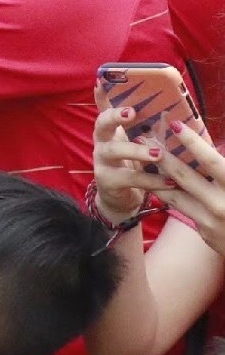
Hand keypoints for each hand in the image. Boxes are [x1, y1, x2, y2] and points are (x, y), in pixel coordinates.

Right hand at [91, 101, 166, 220]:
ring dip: (137, 150)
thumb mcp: (131, 143)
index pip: (104, 108)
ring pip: (114, 151)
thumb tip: (151, 101)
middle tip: (132, 113)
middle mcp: (101, 143)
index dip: (102, 96)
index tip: (104, 83)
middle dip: (115, 116)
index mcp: (109, 131)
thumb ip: (137, 126)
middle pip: (101, 125)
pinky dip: (152, 180)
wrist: (120, 198)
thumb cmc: (130, 164)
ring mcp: (102, 162)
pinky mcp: (108, 181)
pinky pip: (130, 178)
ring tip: (158, 154)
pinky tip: (169, 181)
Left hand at [152, 122, 224, 254]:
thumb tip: (217, 143)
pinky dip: (162, 191)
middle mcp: (222, 203)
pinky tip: (149, 179)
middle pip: (185, 176)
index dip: (192, 143)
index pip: (211, 161)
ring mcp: (211, 219)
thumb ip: (223, 165)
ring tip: (138, 156)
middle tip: (143, 138)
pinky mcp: (204, 230)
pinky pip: (178, 206)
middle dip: (162, 156)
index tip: (175, 124)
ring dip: (153, 174)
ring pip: (174, 193)